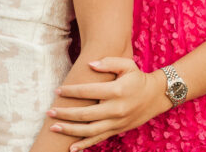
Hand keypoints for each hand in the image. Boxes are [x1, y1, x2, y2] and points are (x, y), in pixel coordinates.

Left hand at [47, 57, 170, 150]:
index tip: (57, 90)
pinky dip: (84, 144)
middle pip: (86, 114)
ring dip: (70, 131)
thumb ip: (108, 62)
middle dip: (65, 114)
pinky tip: (71, 148)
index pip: (88, 92)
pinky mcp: (117, 130)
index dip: (71, 91)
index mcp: (116, 91)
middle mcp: (116, 109)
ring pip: (90, 130)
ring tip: (54, 128)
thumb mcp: (127, 64)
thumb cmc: (137, 77)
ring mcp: (117, 122)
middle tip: (49, 112)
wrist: (155, 96)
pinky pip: (99, 139)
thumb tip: (90, 64)